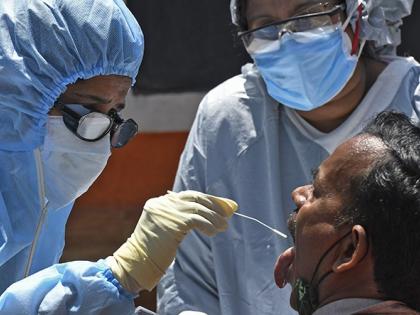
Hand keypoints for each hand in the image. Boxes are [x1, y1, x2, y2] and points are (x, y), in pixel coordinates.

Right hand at [107, 190, 237, 291]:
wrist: (138, 263)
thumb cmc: (154, 250)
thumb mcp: (167, 229)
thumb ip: (183, 218)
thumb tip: (210, 214)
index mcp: (160, 202)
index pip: (189, 196)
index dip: (208, 200)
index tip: (222, 205)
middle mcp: (162, 203)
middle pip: (195, 198)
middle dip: (214, 205)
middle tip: (228, 213)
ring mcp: (167, 211)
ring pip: (198, 208)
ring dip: (214, 217)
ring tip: (224, 226)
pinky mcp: (173, 222)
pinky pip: (197, 220)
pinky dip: (208, 225)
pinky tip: (214, 232)